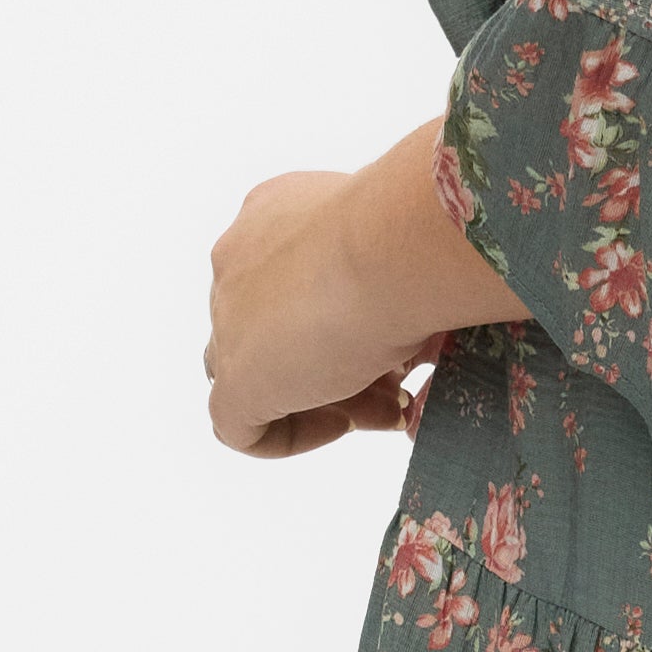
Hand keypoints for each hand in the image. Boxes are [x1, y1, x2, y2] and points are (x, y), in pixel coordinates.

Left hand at [207, 163, 424, 457]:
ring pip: (260, 373)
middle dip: (339, 361)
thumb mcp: (400, 257)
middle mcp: (240, 259)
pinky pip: (240, 427)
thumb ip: (392, 289)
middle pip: (276, 329)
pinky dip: (289, 435)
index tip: (398, 342)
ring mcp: (228, 320)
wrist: (396, 248)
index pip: (290, 280)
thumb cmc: (416, 235)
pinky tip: (343, 425)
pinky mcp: (236, 379)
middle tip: (401, 384)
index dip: (342, 319)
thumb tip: (423, 344)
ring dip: (322, 397)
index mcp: (274, 216)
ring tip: (388, 408)